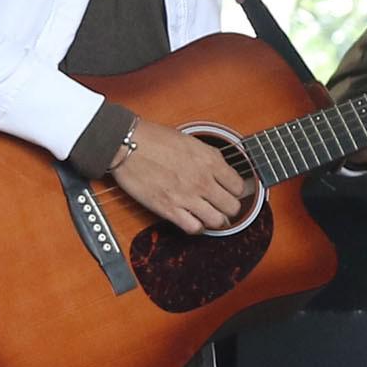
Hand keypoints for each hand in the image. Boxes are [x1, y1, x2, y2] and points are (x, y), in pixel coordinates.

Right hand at [113, 125, 251, 233]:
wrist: (127, 144)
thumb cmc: (155, 138)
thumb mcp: (191, 141)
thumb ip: (209, 157)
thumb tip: (221, 169)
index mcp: (210, 161)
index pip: (239, 186)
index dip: (236, 191)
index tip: (231, 192)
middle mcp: (202, 180)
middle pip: (232, 207)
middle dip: (229, 208)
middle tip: (221, 206)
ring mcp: (187, 196)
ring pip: (218, 221)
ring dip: (215, 220)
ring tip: (209, 216)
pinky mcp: (169, 208)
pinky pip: (194, 228)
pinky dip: (196, 227)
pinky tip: (193, 220)